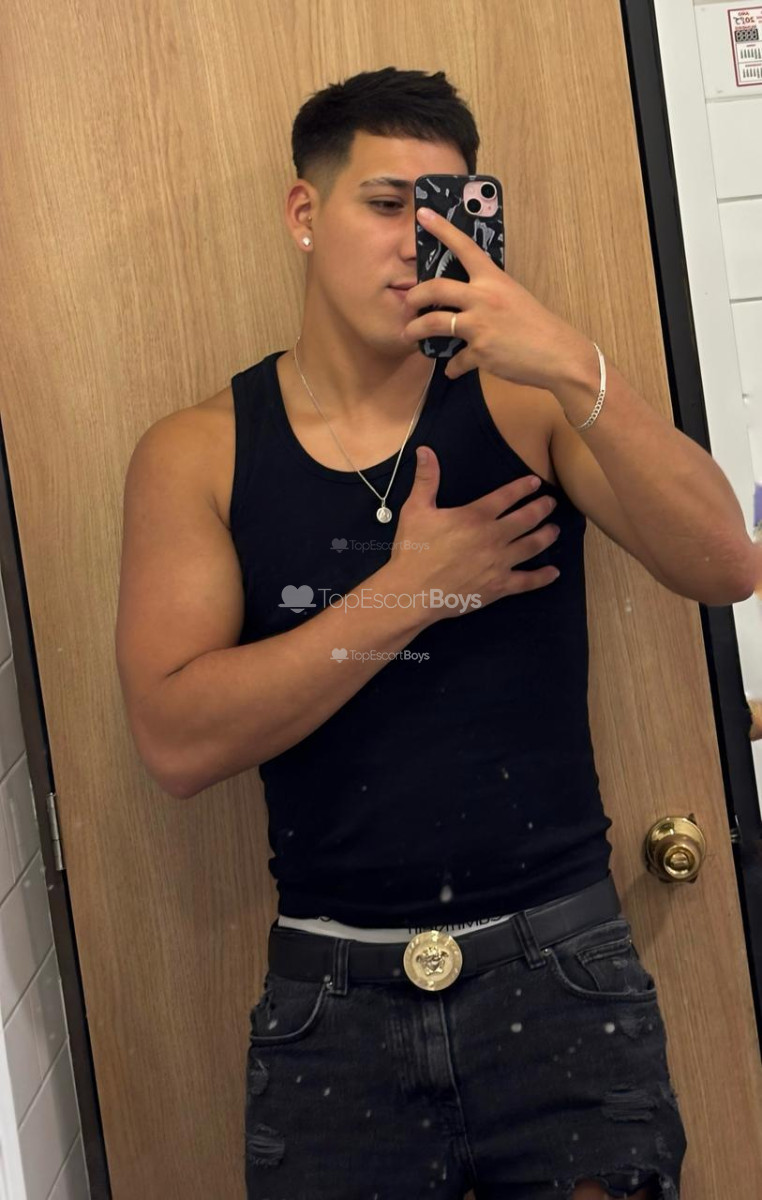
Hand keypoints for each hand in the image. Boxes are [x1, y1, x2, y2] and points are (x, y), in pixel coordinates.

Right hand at [386, 447, 561, 622]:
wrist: (413, 591)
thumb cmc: (413, 550)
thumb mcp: (415, 509)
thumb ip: (426, 479)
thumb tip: (425, 450)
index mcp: (476, 516)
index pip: (507, 496)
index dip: (523, 487)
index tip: (535, 482)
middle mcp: (494, 537)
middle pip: (527, 519)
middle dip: (542, 508)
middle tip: (551, 504)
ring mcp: (499, 563)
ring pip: (532, 546)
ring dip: (547, 536)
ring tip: (555, 530)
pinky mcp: (499, 586)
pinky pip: (527, 581)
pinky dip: (542, 577)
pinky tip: (553, 572)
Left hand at [400, 206, 589, 389]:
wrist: (558, 355)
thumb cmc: (539, 326)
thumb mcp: (514, 298)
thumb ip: (489, 295)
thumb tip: (469, 300)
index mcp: (494, 279)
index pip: (464, 247)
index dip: (442, 228)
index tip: (423, 214)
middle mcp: (483, 297)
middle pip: (435, 287)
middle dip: (414, 296)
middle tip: (407, 303)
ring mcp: (480, 325)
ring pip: (433, 323)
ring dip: (415, 330)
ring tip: (409, 335)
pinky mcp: (480, 352)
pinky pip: (456, 360)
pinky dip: (453, 367)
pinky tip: (453, 369)